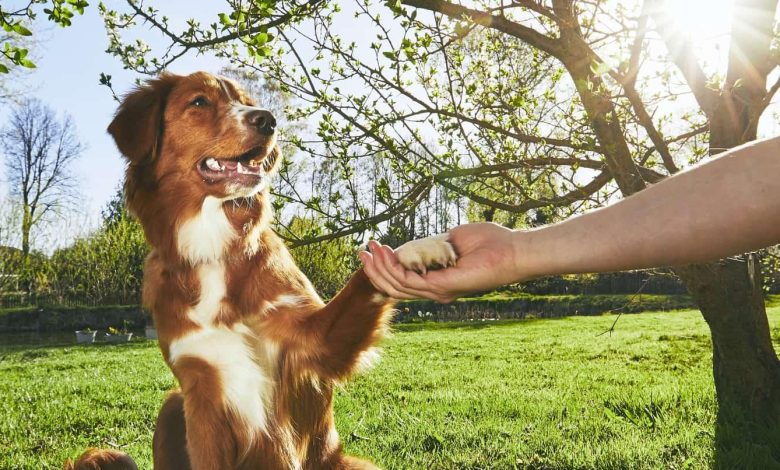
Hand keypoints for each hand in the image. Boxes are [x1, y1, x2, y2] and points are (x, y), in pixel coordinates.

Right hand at [359, 223, 524, 302]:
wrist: (511, 250)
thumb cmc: (489, 243)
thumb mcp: (451, 239)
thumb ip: (431, 244)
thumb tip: (412, 244)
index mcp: (438, 281)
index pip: (403, 280)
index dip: (384, 267)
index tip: (372, 249)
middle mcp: (436, 290)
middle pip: (395, 286)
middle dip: (375, 269)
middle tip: (362, 252)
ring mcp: (438, 290)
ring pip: (398, 285)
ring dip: (381, 267)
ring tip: (370, 249)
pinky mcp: (442, 287)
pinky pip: (410, 281)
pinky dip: (394, 267)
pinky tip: (386, 252)